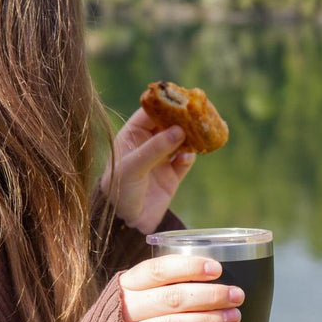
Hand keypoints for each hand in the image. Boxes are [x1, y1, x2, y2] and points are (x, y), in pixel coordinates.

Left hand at [100, 108, 195, 233]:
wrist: (127, 223)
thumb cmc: (120, 190)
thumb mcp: (133, 167)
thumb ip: (155, 148)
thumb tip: (179, 130)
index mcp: (132, 136)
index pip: (150, 114)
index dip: (165, 105)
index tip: (181, 98)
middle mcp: (148, 145)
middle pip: (169, 125)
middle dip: (183, 119)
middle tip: (198, 112)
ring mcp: (161, 159)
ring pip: (181, 141)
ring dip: (191, 136)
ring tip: (200, 131)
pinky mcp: (173, 175)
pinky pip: (185, 160)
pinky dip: (190, 156)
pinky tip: (188, 157)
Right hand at [119, 255, 244, 321]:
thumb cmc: (131, 315)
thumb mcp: (137, 292)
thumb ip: (164, 282)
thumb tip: (214, 271)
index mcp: (127, 284)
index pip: (158, 270)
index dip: (189, 268)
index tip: (218, 269)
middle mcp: (126, 309)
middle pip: (172, 298)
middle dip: (210, 295)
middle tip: (237, 295)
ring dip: (208, 320)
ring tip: (233, 317)